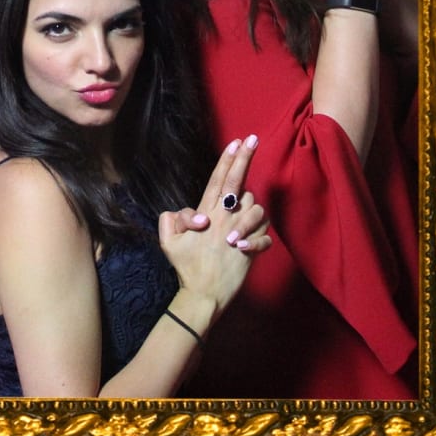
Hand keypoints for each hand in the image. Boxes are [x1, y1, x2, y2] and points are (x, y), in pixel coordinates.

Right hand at [159, 137, 270, 319]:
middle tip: (253, 140)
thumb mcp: (170, 242)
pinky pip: (265, 233)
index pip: (217, 180)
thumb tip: (193, 212)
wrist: (204, 295)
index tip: (238, 142)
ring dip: (250, 209)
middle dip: (244, 159)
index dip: (227, 160)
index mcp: (206, 214)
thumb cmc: (187, 267)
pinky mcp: (252, 248)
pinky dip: (261, 236)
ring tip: (241, 220)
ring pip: (255, 206)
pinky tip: (251, 243)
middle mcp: (224, 219)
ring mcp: (240, 232)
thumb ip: (172, 219)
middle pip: (237, 183)